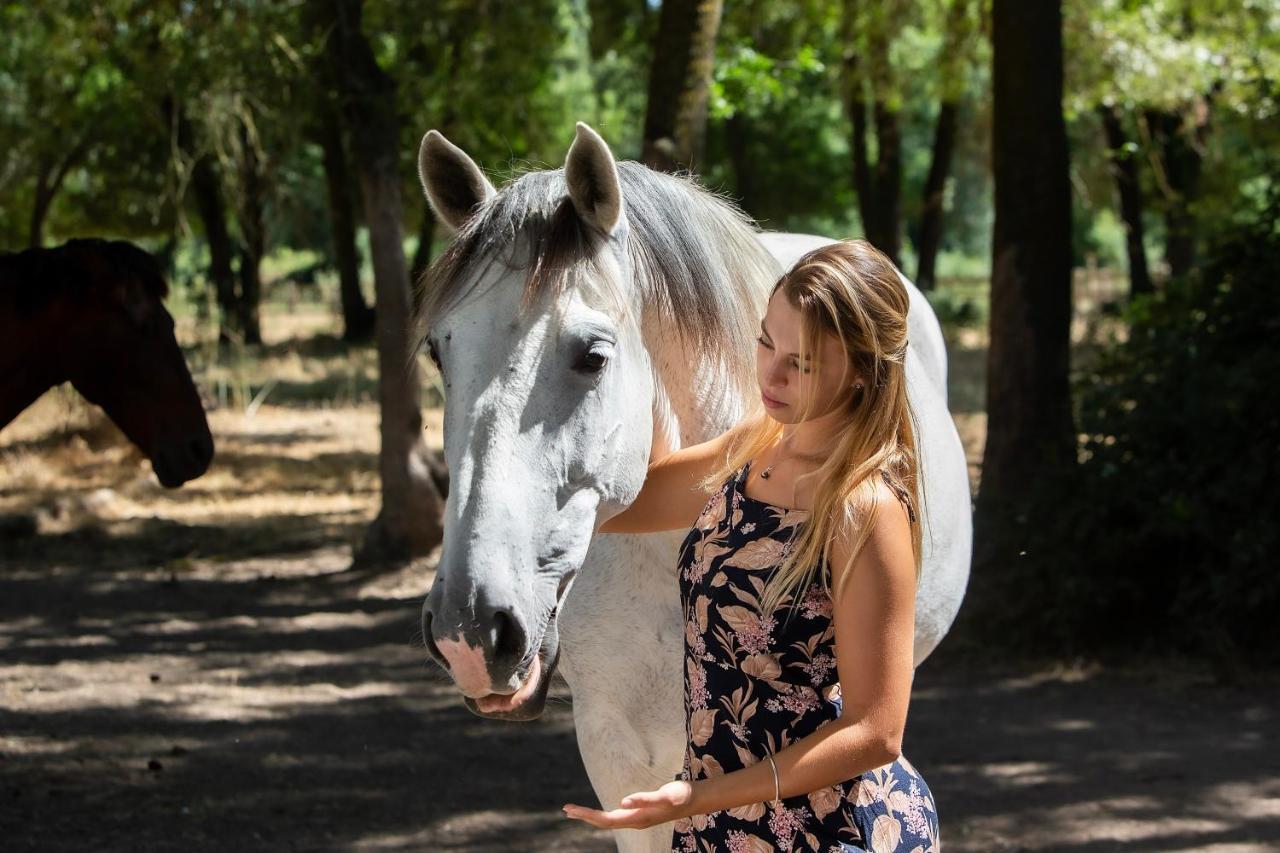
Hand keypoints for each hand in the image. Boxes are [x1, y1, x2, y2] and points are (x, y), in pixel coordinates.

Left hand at [562, 780, 694, 830]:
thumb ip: (644, 800)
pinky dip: (602, 814)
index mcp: (636, 818)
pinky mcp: (639, 815)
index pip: (606, 819)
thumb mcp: (664, 796)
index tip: (571, 810)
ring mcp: (637, 819)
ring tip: (575, 810)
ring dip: (591, 816)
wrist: (693, 801)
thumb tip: (623, 801)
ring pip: (609, 821)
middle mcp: (634, 821)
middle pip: (604, 822)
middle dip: (584, 816)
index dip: (588, 815)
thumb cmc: (679, 797)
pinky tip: (597, 813)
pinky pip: (616, 817)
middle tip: (565, 809)